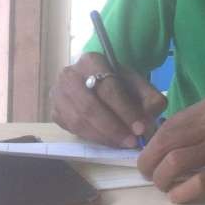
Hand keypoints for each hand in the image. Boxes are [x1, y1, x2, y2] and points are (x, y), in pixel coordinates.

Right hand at [50, 52, 166, 147]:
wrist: (96, 80)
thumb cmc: (119, 82)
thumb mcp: (137, 83)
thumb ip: (149, 98)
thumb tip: (148, 119)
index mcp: (91, 60)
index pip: (108, 88)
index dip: (125, 110)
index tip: (140, 128)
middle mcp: (69, 75)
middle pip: (90, 106)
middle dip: (114, 127)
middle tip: (132, 141)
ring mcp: (57, 95)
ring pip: (79, 121)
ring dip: (104, 136)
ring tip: (124, 143)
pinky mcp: (55, 112)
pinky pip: (73, 130)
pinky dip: (93, 138)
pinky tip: (109, 142)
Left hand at [137, 92, 204, 202]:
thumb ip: (203, 122)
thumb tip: (167, 142)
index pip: (168, 125)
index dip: (153, 145)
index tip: (151, 158)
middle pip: (164, 144)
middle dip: (149, 164)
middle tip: (150, 176)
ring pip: (173, 163)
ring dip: (160, 180)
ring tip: (165, 186)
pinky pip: (195, 184)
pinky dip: (180, 194)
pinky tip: (180, 196)